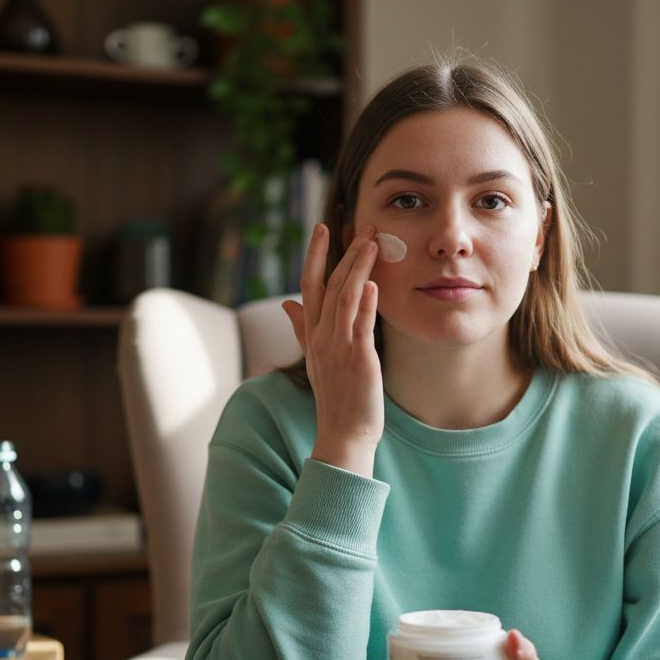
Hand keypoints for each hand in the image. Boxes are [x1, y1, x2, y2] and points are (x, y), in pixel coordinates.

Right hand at [281, 224, 382, 476]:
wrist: (344, 434)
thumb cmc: (336, 398)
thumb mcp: (315, 359)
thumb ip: (301, 328)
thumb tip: (286, 303)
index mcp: (311, 334)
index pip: (309, 285)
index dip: (316, 255)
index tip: (323, 228)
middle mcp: (321, 337)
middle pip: (327, 284)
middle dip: (342, 252)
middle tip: (360, 225)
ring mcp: (337, 347)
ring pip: (344, 297)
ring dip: (357, 268)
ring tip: (372, 242)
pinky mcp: (357, 360)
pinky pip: (359, 325)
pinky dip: (364, 302)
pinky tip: (373, 282)